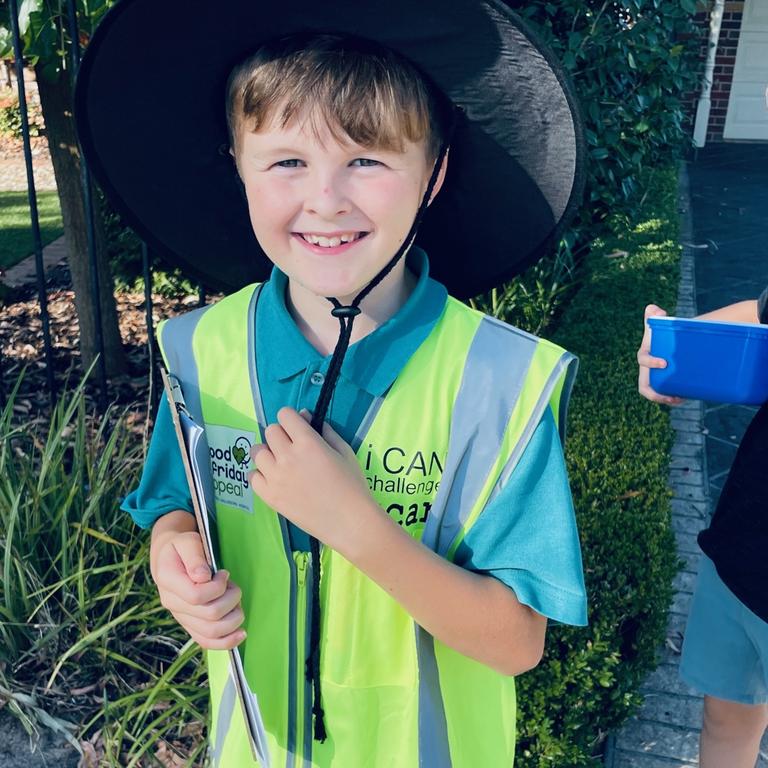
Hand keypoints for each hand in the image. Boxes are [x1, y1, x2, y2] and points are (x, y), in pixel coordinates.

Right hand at [151, 526, 245, 649]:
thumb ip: (195, 557)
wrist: (169, 558)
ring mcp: (181, 617)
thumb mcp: (187, 542)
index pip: (196, 595)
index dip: (217, 587)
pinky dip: (226, 641)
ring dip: (233, 617)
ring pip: (211, 631)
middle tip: (232, 585)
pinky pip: (206, 641)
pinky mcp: (190, 625)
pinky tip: (241, 634)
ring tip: (235, 599)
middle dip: (231, 599)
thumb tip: (203, 576)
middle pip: (209, 615)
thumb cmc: (181, 547)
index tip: (224, 574)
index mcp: (168, 581)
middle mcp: (172, 604)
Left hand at [249, 407, 376, 551]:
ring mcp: (275, 477)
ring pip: (256, 451)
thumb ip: (325, 431)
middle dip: (281, 434)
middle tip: (292, 447)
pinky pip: (252, 477)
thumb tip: (306, 416)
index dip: (291, 419)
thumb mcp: (344, 451)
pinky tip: (274, 479)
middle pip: (270, 431)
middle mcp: (287, 456)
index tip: (298, 428)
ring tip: (280, 463)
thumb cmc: (352, 485)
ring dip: (267, 453)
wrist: (349, 522)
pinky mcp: (269, 497)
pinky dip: (260, 475)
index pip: (285, 415)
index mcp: (308, 442)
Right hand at [637, 304, 683, 404]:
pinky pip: (665, 394)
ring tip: (679, 398)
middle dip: (655, 392)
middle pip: (645, 386)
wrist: (674, 343)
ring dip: (665, 399)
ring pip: (656, 393)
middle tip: (671, 394)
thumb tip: (653, 309)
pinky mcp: (665, 383)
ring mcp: (656, 378)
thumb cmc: (664, 333)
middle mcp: (647, 370)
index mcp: (644, 356)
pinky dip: (673, 398)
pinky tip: (684, 397)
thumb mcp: (659, 324)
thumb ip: (654, 315)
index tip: (665, 363)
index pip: (643, 361)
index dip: (651, 363)